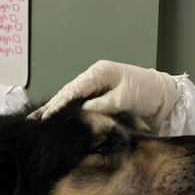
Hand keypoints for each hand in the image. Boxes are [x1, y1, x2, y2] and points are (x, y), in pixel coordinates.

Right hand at [33, 60, 177, 127]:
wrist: (162, 94)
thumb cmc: (145, 93)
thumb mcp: (123, 99)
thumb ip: (101, 105)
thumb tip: (80, 112)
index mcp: (99, 73)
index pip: (73, 90)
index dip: (58, 105)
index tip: (45, 118)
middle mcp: (94, 76)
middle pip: (67, 92)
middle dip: (50, 106)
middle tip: (32, 121)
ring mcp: (96, 84)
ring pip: (71, 97)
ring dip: (56, 109)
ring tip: (38, 121)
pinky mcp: (100, 94)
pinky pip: (79, 101)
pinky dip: (67, 109)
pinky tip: (56, 119)